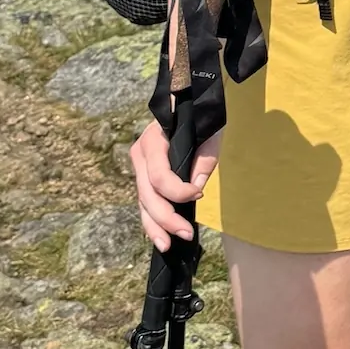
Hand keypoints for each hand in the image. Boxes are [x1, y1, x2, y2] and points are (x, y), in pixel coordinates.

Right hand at [130, 119, 220, 251]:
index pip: (160, 175)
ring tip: (167, 245)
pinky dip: (153, 221)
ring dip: (155, 226)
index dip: (177, 191)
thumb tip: (196, 188)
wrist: (189, 102)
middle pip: (148, 194)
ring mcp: (140, 167)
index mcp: (153, 140)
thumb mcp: (209, 132)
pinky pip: (146, 202)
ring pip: (143, 202)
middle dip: (166, 218)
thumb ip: (204, 158)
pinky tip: (161, 237)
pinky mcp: (145, 177)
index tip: (198, 195)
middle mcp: (140, 154)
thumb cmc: (201, 117)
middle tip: (186, 234)